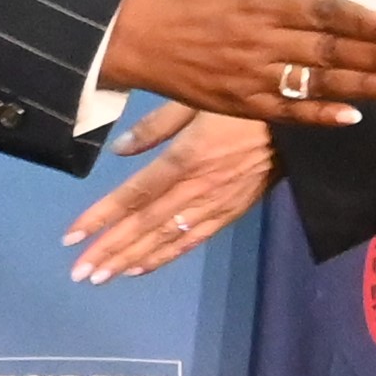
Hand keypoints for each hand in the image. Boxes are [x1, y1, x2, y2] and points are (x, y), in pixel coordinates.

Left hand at [70, 107, 273, 280]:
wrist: (304, 120)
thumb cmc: (245, 101)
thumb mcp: (197, 98)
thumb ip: (156, 125)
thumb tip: (119, 152)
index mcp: (186, 158)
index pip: (134, 194)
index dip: (101, 216)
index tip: (71, 236)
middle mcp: (197, 188)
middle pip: (145, 225)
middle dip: (110, 250)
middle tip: (79, 273)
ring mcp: (217, 204)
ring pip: (167, 239)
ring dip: (132, 260)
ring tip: (102, 277)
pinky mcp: (234, 211)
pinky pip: (195, 239)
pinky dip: (167, 256)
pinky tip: (142, 268)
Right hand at [97, 0, 375, 124]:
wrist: (122, 39)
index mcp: (257, 1)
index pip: (321, 12)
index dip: (361, 21)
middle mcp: (260, 42)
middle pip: (327, 52)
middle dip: (375, 59)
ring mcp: (250, 76)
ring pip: (314, 84)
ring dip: (359, 88)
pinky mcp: (237, 103)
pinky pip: (285, 112)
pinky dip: (318, 117)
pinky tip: (352, 117)